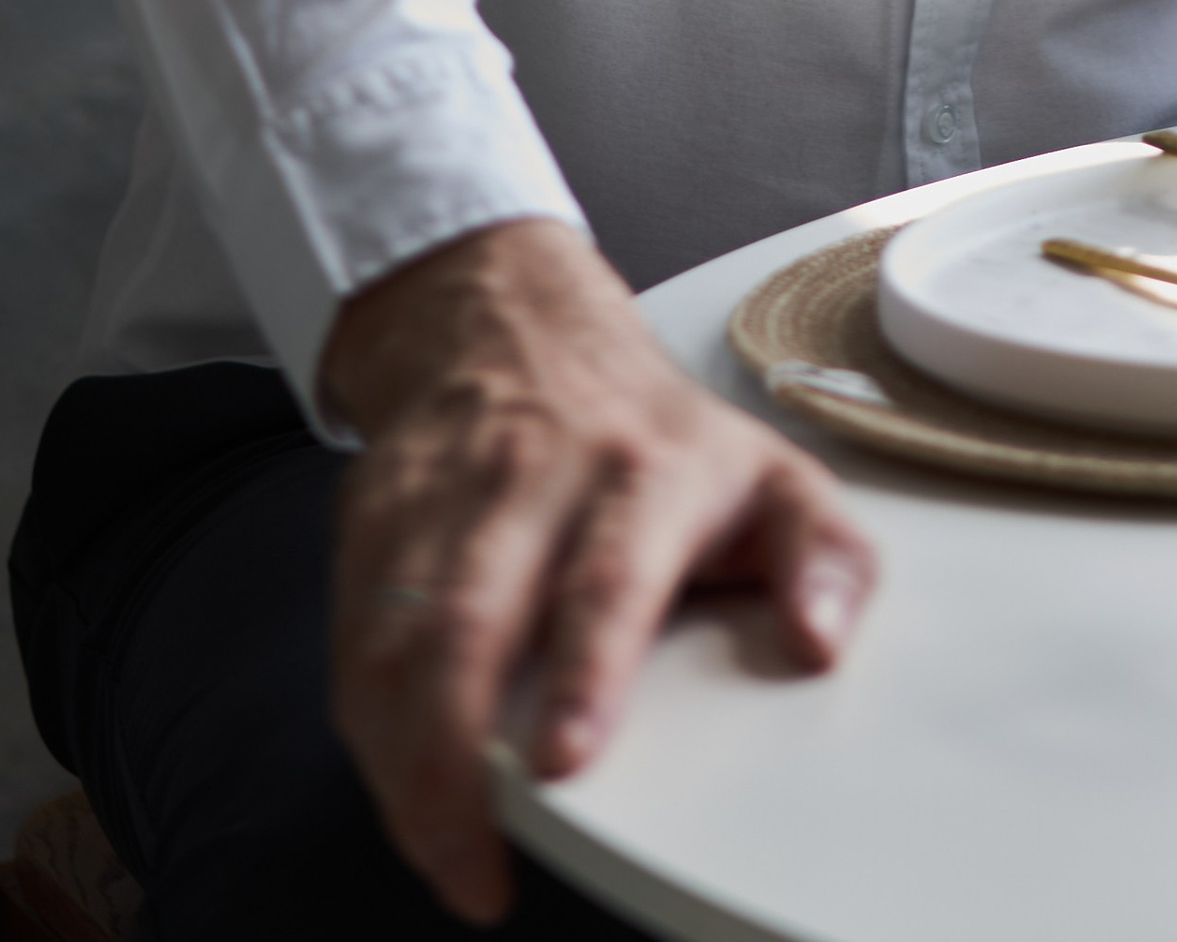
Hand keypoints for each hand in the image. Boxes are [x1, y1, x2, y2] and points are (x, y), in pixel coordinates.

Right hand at [322, 217, 876, 924]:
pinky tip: (394, 776)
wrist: (517, 323)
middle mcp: (537, 474)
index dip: (584, 672)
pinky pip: (351, 628)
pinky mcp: (376, 514)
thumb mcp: (770, 471)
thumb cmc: (654, 432)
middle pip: (474, 616)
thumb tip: (821, 637)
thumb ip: (826, 556)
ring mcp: (445, 493)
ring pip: (396, 631)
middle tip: (471, 853)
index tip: (567, 759)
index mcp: (646, 470)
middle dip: (457, 747)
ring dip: (402, 753)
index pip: (608, 575)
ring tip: (436, 842)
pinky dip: (364, 716)